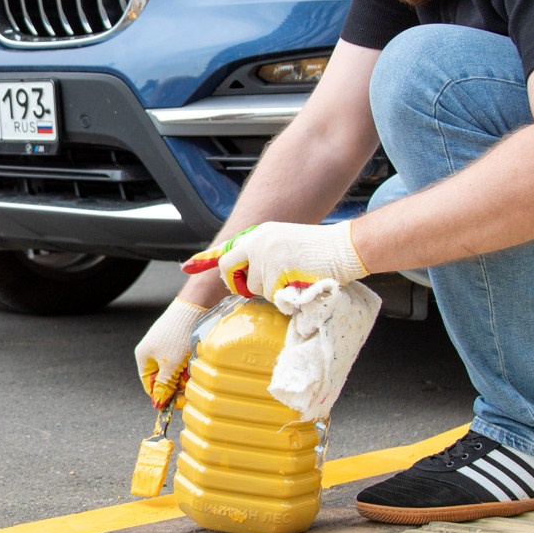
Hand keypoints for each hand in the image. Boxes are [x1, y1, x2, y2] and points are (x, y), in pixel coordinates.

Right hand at [135, 297, 207, 403]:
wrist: (193, 308)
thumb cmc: (177, 336)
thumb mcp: (170, 366)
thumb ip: (164, 385)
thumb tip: (158, 403)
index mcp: (144, 357)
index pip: (150, 385)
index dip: (162, 395)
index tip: (175, 403)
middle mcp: (152, 352)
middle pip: (164, 378)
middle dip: (176, 383)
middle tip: (187, 384)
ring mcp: (165, 346)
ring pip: (175, 369)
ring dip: (184, 373)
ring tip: (191, 368)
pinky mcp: (178, 341)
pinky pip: (182, 359)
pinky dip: (188, 363)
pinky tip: (194, 360)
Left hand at [183, 220, 365, 297]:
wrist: (346, 247)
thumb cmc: (320, 250)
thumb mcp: (284, 243)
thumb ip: (262, 253)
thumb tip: (244, 274)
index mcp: (260, 234)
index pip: (226, 248)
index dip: (205, 260)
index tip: (187, 266)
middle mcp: (258, 243)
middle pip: (230, 269)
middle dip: (238, 282)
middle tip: (256, 286)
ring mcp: (267, 257)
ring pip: (253, 288)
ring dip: (269, 291)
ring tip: (292, 279)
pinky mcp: (278, 273)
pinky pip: (272, 297)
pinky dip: (285, 298)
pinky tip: (299, 284)